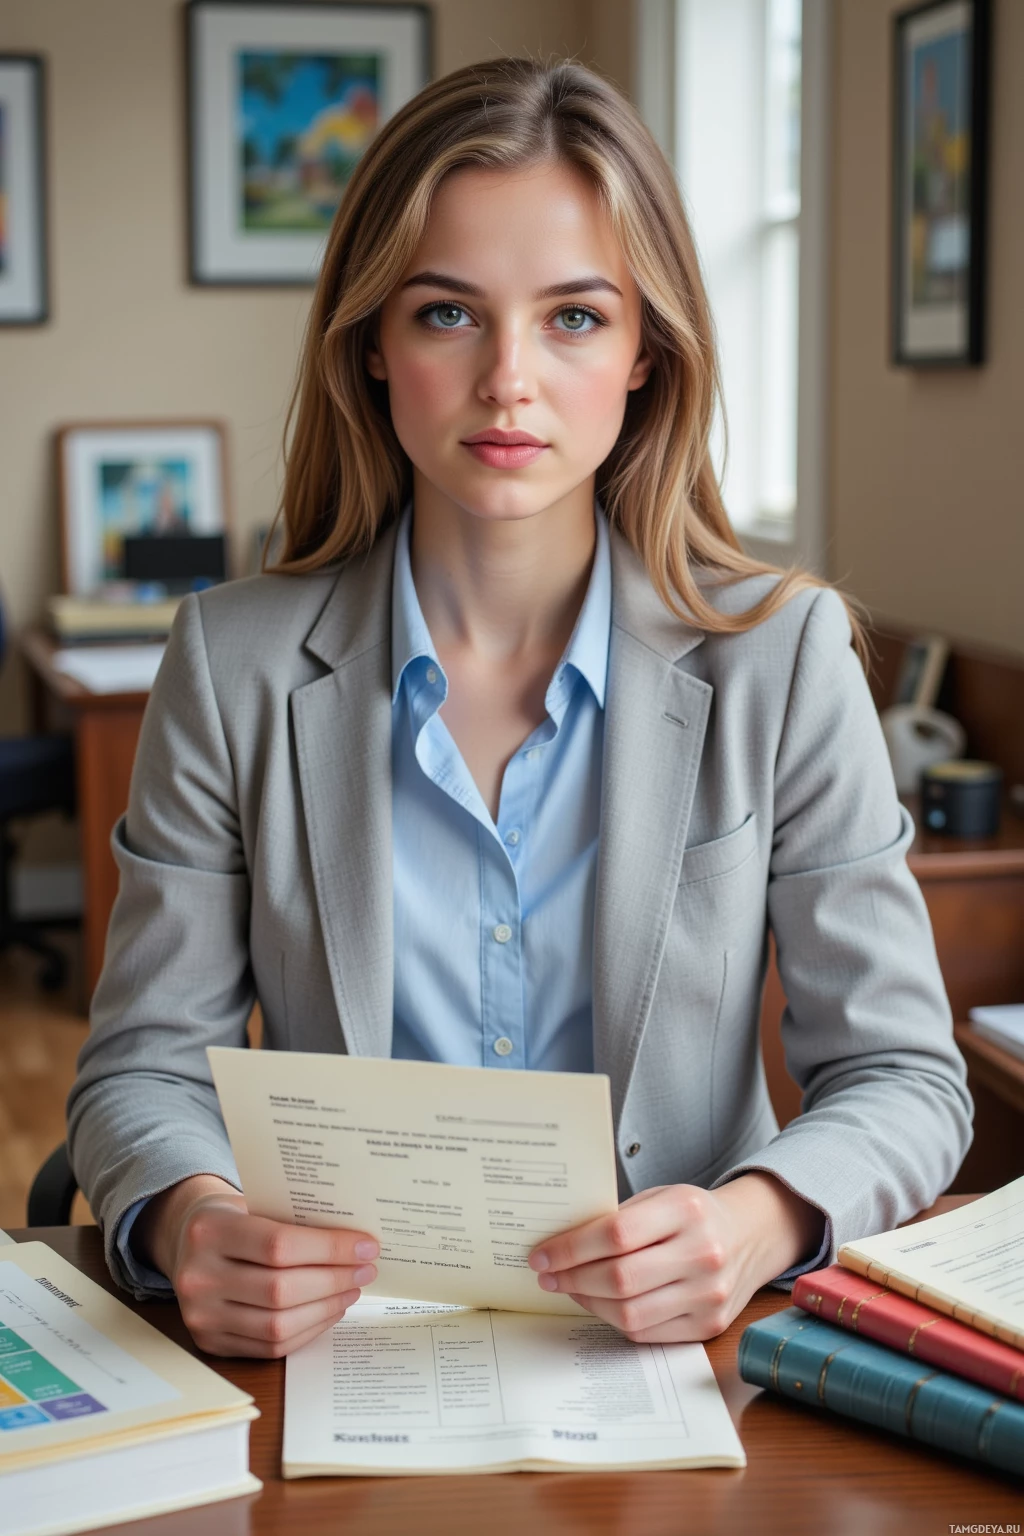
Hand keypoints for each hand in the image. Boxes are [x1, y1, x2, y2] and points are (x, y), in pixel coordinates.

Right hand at [133, 1175, 379, 1357]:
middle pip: (281, 1290)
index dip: (329, 1249)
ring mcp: (200, 1316)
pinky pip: (269, 1346)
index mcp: (209, 1230)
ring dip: (325, 1309)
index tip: (366, 1246)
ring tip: (351, 1289)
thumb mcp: (254, 1202)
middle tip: (365, 1269)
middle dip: (334, 1280)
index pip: (279, 1245)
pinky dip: (307, 1330)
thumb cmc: (232, 1216)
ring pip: (277, 1324)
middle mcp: (198, 1277)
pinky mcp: (210, 1343)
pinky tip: (328, 1310)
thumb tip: (356, 1240)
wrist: (184, 1241)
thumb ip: (294, 1219)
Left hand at [527, 1172, 824, 1342]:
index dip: (570, 1248)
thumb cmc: (692, 1214)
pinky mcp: (709, 1326)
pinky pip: (646, 1332)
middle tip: (547, 1275)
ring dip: (587, 1303)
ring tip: (569, 1288)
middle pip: (620, 1279)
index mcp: (686, 1210)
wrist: (749, 1236)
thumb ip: (617, 1218)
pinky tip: (599, 1302)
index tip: (541, 1254)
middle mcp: (703, 1254)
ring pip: (629, 1313)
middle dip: (572, 1279)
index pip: (615, 1234)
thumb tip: (557, 1245)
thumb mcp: (660, 1197)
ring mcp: (709, 1295)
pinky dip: (614, 1319)